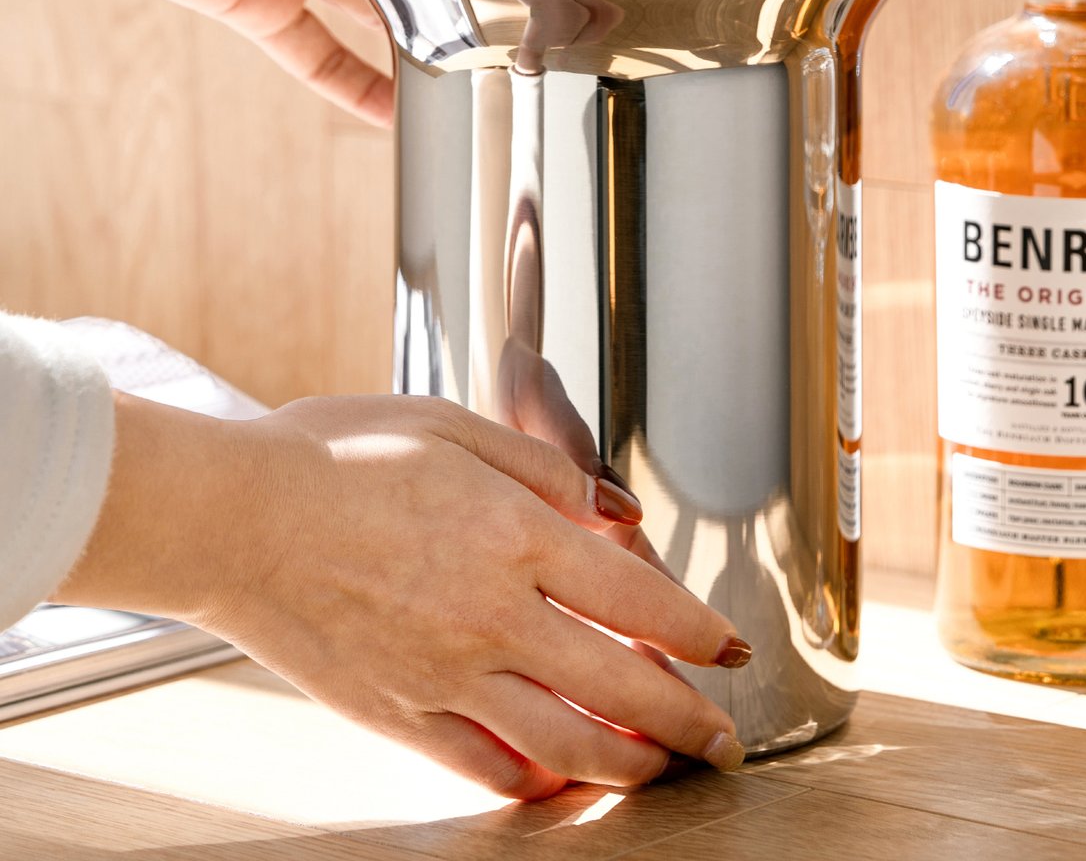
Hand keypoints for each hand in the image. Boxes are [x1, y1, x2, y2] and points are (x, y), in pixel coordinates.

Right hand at [58, 392, 750, 798]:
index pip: (640, 600)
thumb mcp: (457, 426)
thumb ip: (547, 470)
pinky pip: (484, 767)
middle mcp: (495, 616)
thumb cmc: (337, 454)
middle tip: (722, 740)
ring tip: (659, 768)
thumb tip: (614, 512)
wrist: (232, 515)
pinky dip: (533, 783)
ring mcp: (447, 675)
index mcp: (519, 536)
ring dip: (626, 763)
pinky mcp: (399, 714)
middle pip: (621, 687)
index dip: (699, 632)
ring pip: (564, 743)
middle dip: (687, 720)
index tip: (731, 651)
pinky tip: (555, 782)